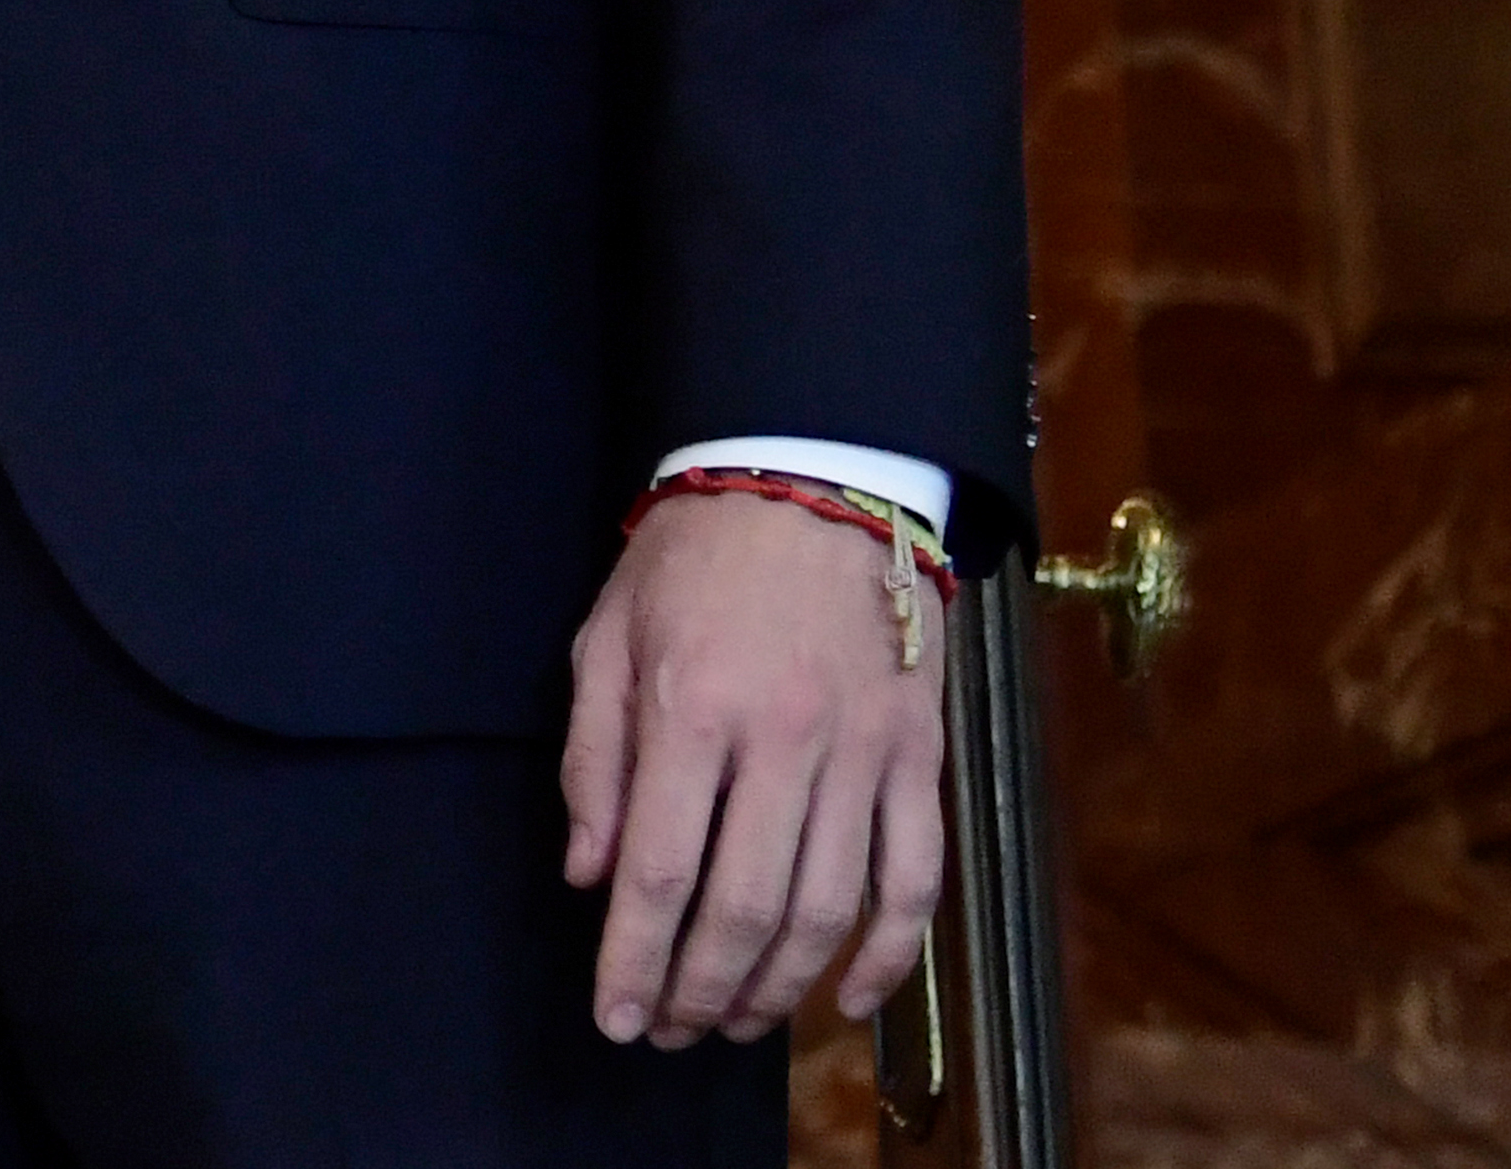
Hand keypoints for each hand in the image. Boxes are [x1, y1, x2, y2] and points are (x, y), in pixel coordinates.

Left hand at [561, 489, 949, 1047]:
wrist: (813, 477)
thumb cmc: (694, 558)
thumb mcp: (606, 637)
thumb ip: (593, 760)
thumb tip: (591, 875)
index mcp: (692, 707)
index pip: (661, 870)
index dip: (635, 960)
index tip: (616, 1016)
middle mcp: (783, 739)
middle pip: (745, 907)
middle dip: (701, 990)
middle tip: (671, 1032)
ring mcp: (863, 751)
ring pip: (831, 908)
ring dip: (781, 985)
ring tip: (738, 1023)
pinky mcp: (918, 755)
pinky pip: (916, 879)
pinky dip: (889, 954)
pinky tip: (847, 998)